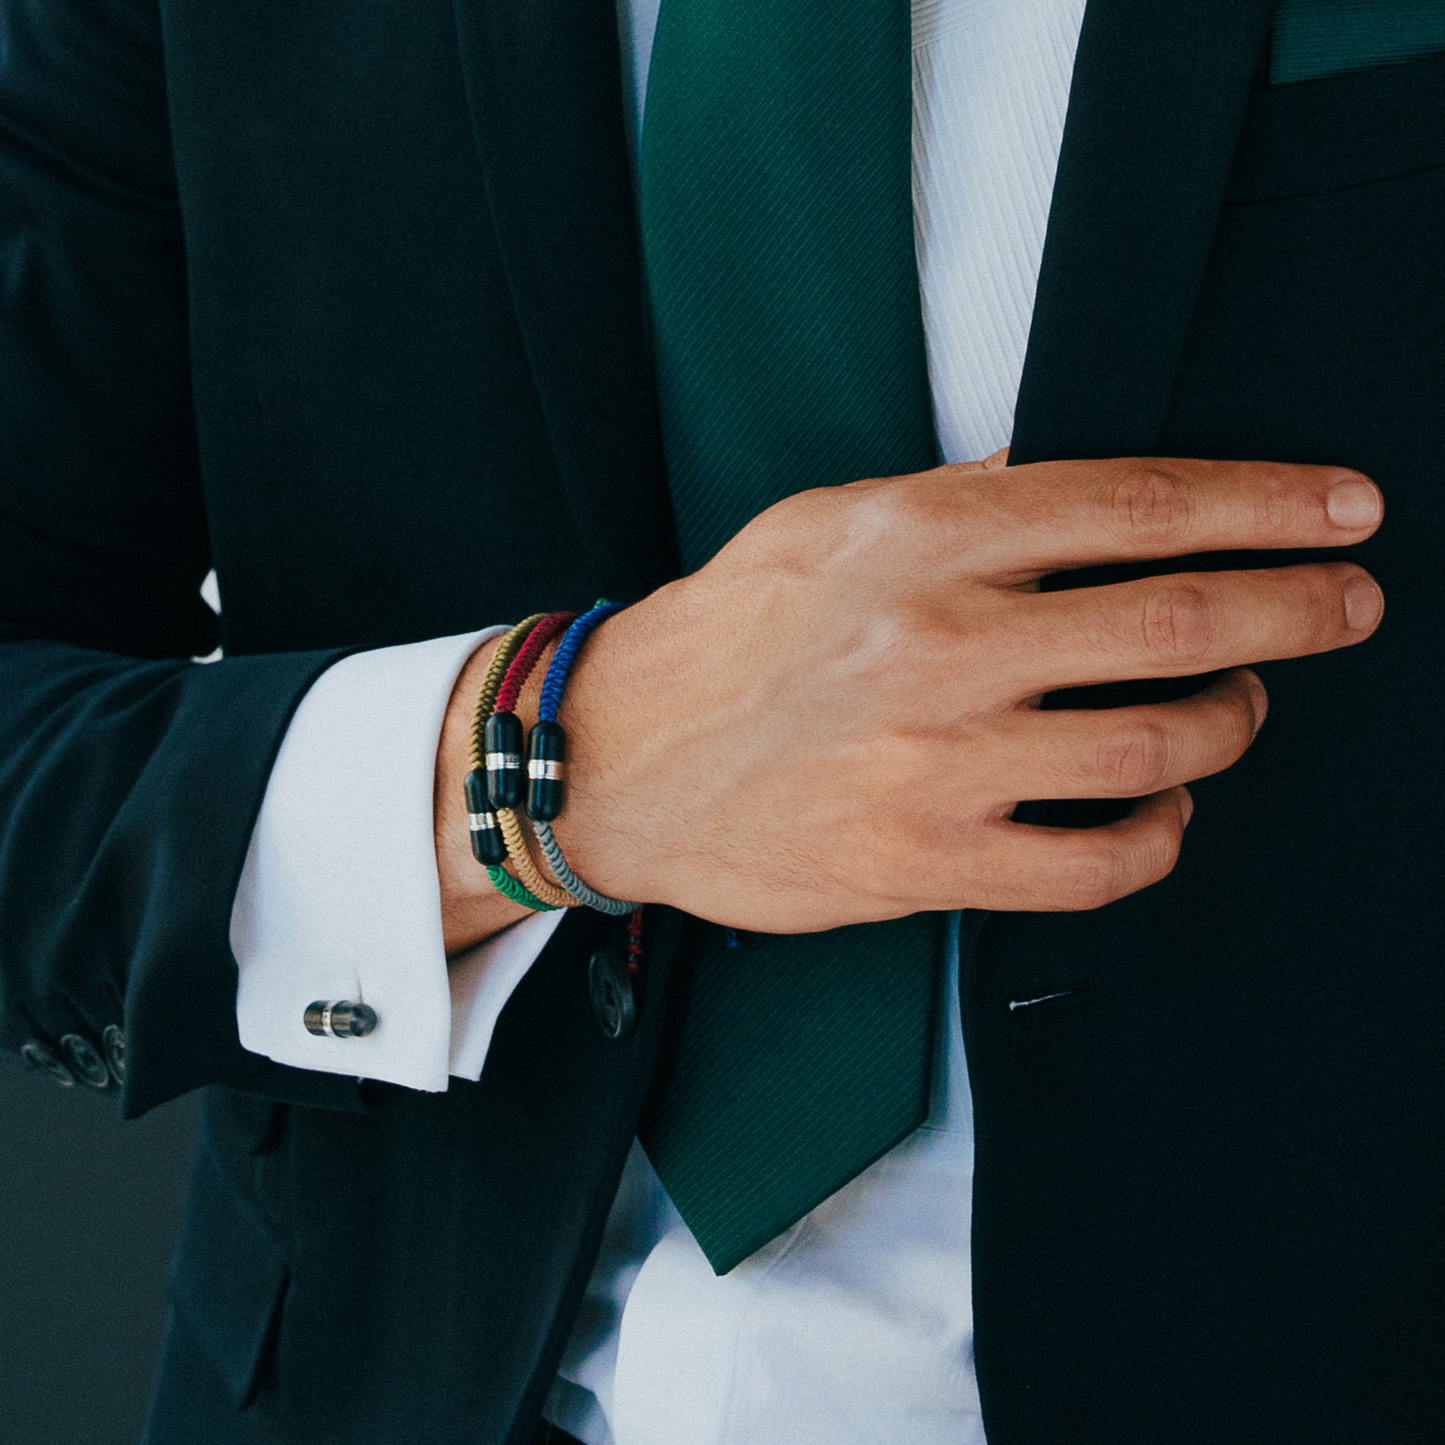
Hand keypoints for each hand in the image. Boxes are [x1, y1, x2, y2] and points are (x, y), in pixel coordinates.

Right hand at [437, 456, 1382, 945]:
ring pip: (1158, 749)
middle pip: (1177, 622)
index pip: (1138, 505)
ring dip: (1227, 728)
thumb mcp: (824, 522)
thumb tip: (1075, 482)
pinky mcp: (925, 861)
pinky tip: (1160, 814)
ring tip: (1231, 714)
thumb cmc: (724, 635)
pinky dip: (1159, 839)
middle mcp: (942, 643)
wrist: (619, 757)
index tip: (1341, 510)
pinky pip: (1099, 865)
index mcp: (921, 537)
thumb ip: (958, 498)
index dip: (1264, 504)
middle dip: (1296, 611)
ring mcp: (938, 761)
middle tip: (1347, 606)